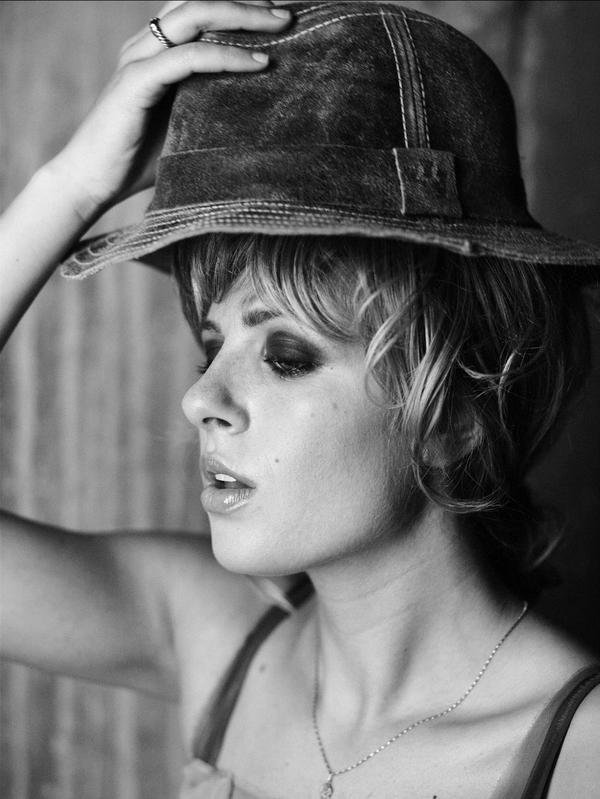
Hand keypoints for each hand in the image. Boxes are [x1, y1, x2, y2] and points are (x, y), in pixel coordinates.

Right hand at [47, 1, 290, 219]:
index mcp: (156, 53)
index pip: (199, 13)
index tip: (278, 19)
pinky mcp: (135, 82)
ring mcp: (139, 61)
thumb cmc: (137, 162)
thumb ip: (210, 110)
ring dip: (241, 17)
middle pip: (200, 4)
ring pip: (194, 18)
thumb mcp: (185, 128)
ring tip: (280, 27)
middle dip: (247, 4)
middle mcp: (145, 47)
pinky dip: (224, 56)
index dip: (237, 8)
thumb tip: (257, 118)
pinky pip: (187, 57)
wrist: (91, 183)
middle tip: (287, 15)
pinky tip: (257, 64)